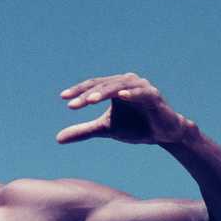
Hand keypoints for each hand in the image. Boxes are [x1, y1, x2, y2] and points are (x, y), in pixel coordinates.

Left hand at [56, 73, 192, 144]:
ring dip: (104, 92)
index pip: (93, 86)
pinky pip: (142, 93)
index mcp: (114, 86)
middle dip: (87, 95)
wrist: (162, 135)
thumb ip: (83, 131)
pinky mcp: (154, 95)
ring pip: (119, 86)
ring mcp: (141, 87)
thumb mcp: (105, 129)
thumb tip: (57, 139)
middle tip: (73, 105)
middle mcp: (126, 82)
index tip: (63, 98)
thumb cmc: (135, 128)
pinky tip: (122, 96)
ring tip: (90, 101)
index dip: (78, 91)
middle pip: (102, 85)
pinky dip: (132, 94)